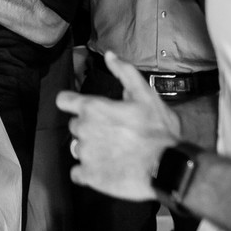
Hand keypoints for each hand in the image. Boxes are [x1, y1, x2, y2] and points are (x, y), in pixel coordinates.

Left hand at [57, 51, 179, 200]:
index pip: (63, 101)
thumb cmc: (156, 129)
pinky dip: (87, 172)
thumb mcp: (144, 94)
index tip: (85, 109)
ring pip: (77, 148)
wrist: (167, 166)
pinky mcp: (89, 176)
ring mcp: (85, 154)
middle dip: (89, 127)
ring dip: (90, 149)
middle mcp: (83, 129)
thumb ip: (124, 72)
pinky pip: (77, 173)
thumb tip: (109, 55)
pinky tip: (105, 169)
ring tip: (113, 151)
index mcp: (92, 108)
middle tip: (111, 132)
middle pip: (75, 125)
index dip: (73, 103)